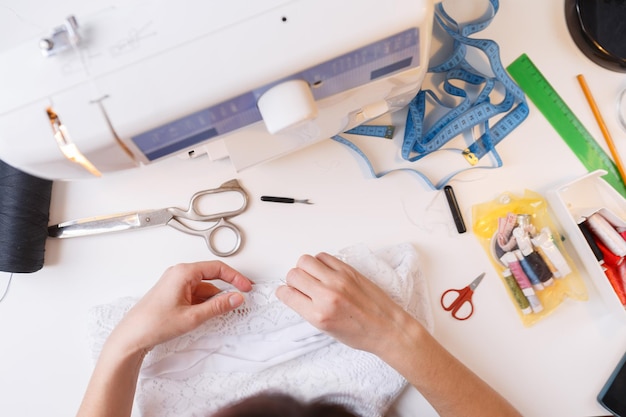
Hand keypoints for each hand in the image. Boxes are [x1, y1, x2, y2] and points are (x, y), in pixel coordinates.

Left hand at [110, 261, 252, 353]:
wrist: (132, 336)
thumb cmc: (154, 323)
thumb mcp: (193, 316)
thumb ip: (218, 306)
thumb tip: (236, 298)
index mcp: (184, 273)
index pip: (217, 268)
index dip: (235, 277)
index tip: (246, 287)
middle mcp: (179, 274)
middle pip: (211, 276)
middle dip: (226, 288)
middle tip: (240, 298)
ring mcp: (175, 283)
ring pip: (203, 287)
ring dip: (214, 298)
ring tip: (222, 311)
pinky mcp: (173, 293)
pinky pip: (195, 293)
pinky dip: (204, 302)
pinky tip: (208, 313)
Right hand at [276, 252, 413, 355]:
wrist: (388, 329)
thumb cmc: (360, 334)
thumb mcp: (327, 330)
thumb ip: (308, 310)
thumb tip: (295, 292)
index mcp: (318, 315)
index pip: (287, 294)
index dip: (284, 292)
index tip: (288, 293)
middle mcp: (326, 296)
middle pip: (293, 274)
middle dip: (293, 280)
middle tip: (302, 286)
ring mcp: (338, 281)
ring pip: (305, 261)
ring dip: (305, 268)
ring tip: (314, 277)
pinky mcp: (348, 270)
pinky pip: (323, 256)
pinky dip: (320, 262)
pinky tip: (325, 271)